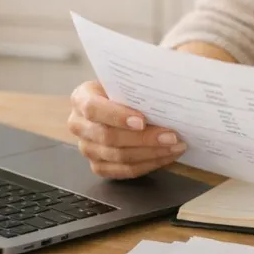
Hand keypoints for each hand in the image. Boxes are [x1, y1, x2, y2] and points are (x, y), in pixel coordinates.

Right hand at [68, 81, 186, 178]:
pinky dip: (148, 165)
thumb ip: (136, 85)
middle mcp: (78, 125)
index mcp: (81, 98)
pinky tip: (166, 156)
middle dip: (144, 138)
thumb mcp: (124, 82)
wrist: (116, 104)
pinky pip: (123, 171)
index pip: (93, 109)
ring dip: (151, 153)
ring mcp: (87, 148)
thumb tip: (164, 87)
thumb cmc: (123, 90)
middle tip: (171, 136)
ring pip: (118, 156)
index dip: (117, 116)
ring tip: (175, 146)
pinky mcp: (98, 166)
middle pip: (108, 137)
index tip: (142, 121)